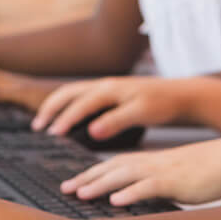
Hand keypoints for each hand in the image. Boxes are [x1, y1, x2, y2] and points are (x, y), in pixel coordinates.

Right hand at [34, 76, 184, 138]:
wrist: (182, 94)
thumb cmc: (164, 104)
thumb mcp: (141, 113)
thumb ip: (116, 122)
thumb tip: (91, 132)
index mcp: (110, 89)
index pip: (80, 104)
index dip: (65, 119)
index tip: (52, 135)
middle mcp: (106, 85)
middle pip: (69, 92)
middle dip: (51, 108)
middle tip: (38, 127)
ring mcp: (108, 87)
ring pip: (74, 92)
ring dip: (57, 106)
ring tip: (45, 123)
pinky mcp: (113, 93)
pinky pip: (83, 96)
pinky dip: (70, 106)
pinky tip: (69, 119)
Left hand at [61, 137, 220, 205]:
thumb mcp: (191, 174)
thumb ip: (172, 182)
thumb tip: (159, 194)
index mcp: (162, 160)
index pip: (122, 163)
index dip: (99, 172)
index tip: (79, 182)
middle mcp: (159, 162)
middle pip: (116, 167)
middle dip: (89, 177)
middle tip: (67, 189)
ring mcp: (168, 170)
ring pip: (125, 174)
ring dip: (100, 184)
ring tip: (79, 193)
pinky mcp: (179, 181)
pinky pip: (149, 186)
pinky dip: (130, 192)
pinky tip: (115, 200)